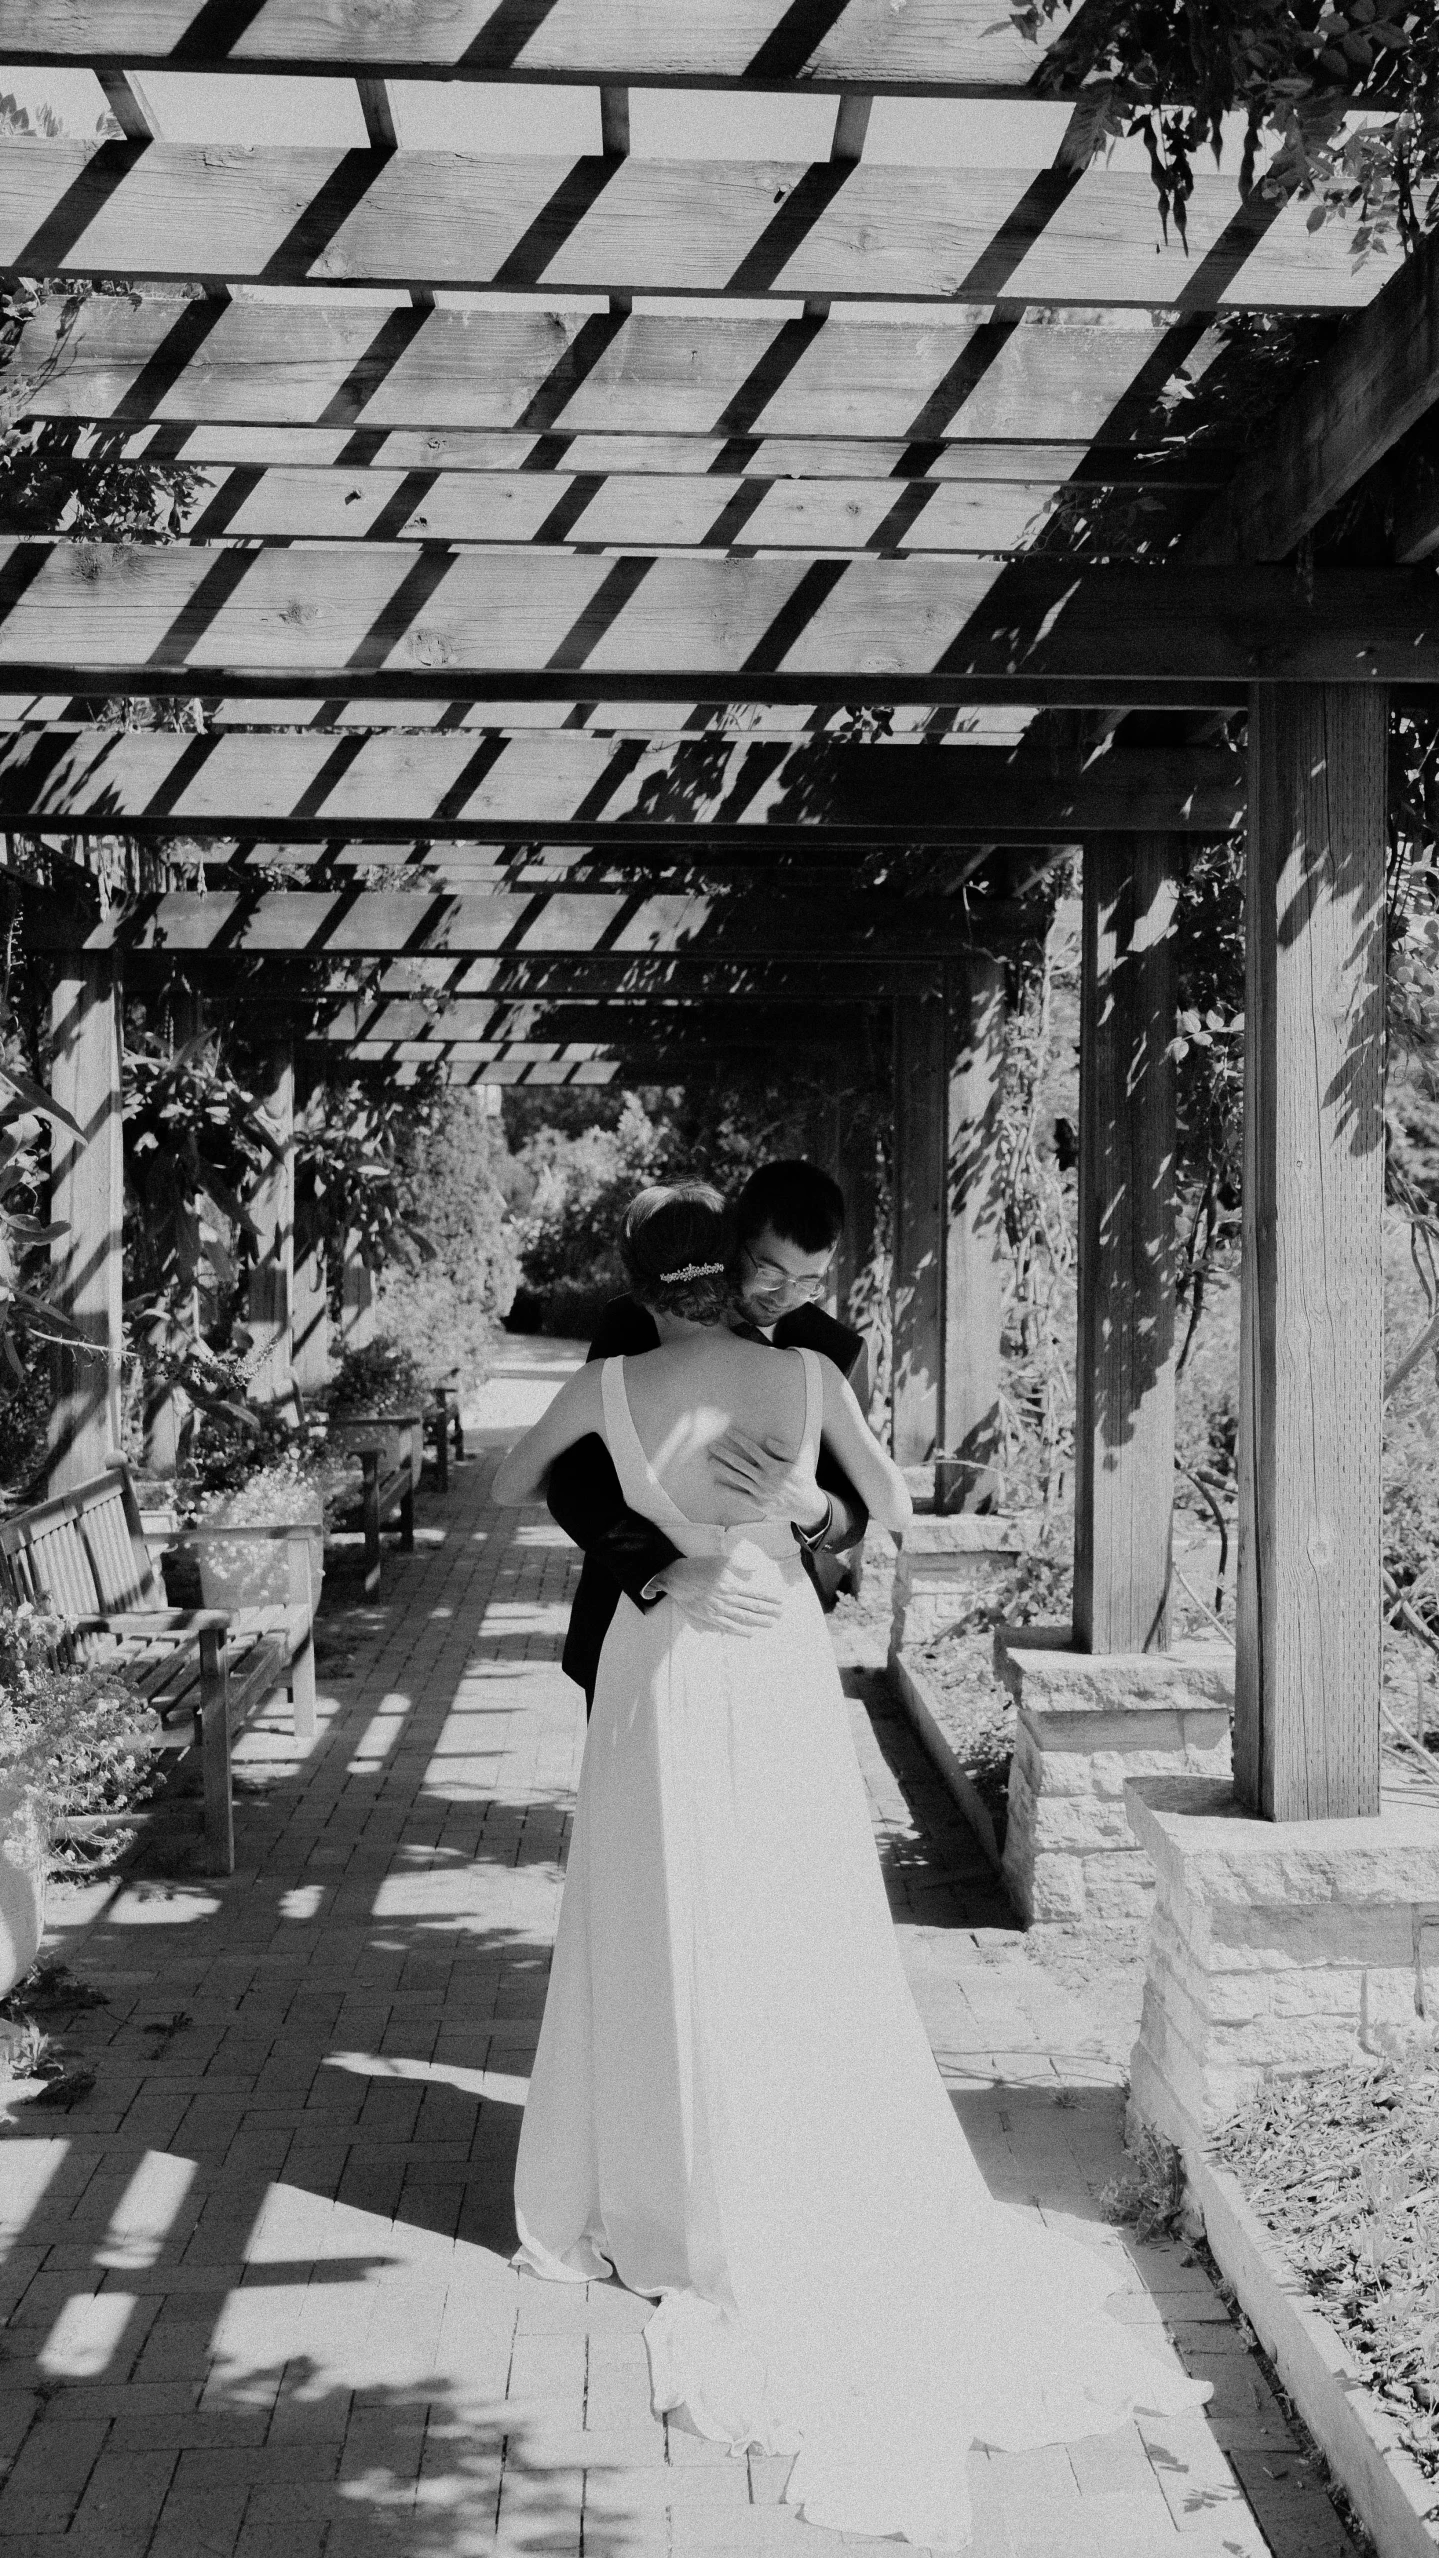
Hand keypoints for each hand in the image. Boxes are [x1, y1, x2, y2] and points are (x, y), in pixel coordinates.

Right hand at [652, 1551, 783, 1635]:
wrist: (677, 1577)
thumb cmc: (699, 1567)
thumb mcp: (720, 1560)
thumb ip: (739, 1565)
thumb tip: (756, 1570)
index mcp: (731, 1583)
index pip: (755, 1592)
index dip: (769, 1597)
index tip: (780, 1600)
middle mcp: (727, 1598)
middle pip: (752, 1606)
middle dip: (769, 1611)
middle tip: (781, 1614)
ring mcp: (719, 1609)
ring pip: (743, 1617)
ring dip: (759, 1621)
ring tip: (771, 1623)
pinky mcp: (710, 1617)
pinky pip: (728, 1626)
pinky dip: (740, 1631)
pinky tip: (750, 1633)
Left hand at [708, 1426, 824, 1531]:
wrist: (807, 1506)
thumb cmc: (802, 1480)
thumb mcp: (799, 1461)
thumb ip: (784, 1449)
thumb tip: (767, 1440)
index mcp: (774, 1466)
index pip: (752, 1449)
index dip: (739, 1439)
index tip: (728, 1432)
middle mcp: (765, 1478)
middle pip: (739, 1462)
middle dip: (724, 1453)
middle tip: (711, 1445)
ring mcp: (760, 1492)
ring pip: (737, 1478)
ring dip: (722, 1469)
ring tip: (710, 1461)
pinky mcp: (759, 1504)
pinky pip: (740, 1496)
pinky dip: (728, 1491)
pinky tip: (716, 1485)